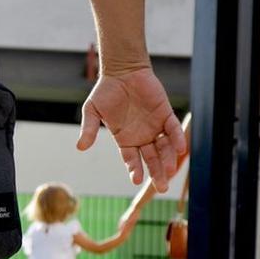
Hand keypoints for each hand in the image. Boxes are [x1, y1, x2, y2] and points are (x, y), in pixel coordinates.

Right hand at [78, 66, 184, 191]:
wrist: (122, 70)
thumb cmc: (106, 90)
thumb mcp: (92, 111)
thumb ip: (89, 129)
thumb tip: (80, 147)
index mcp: (125, 139)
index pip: (132, 159)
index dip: (134, 169)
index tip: (136, 180)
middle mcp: (142, 137)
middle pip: (151, 159)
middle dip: (156, 174)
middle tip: (162, 188)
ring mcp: (155, 126)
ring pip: (164, 148)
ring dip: (167, 159)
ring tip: (169, 171)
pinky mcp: (165, 114)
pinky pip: (173, 129)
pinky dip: (177, 139)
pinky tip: (180, 149)